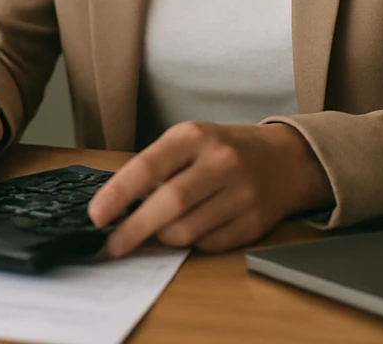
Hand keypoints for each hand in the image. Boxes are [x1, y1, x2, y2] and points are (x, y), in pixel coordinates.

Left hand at [87, 121, 332, 256]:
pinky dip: (192, 244)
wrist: (286, 160)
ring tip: (157, 231)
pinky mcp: (254, 223)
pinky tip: (191, 231)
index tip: (96, 216)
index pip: (149, 166)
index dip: (118, 194)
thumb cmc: (224, 150)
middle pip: (169, 204)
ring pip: (187, 230)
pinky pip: (209, 245)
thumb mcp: (190, 141)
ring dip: (163, 237)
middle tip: (112, 245)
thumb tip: (117, 206)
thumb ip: (158, 167)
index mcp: (195, 137)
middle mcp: (221, 162)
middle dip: (134, 229)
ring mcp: (241, 194)